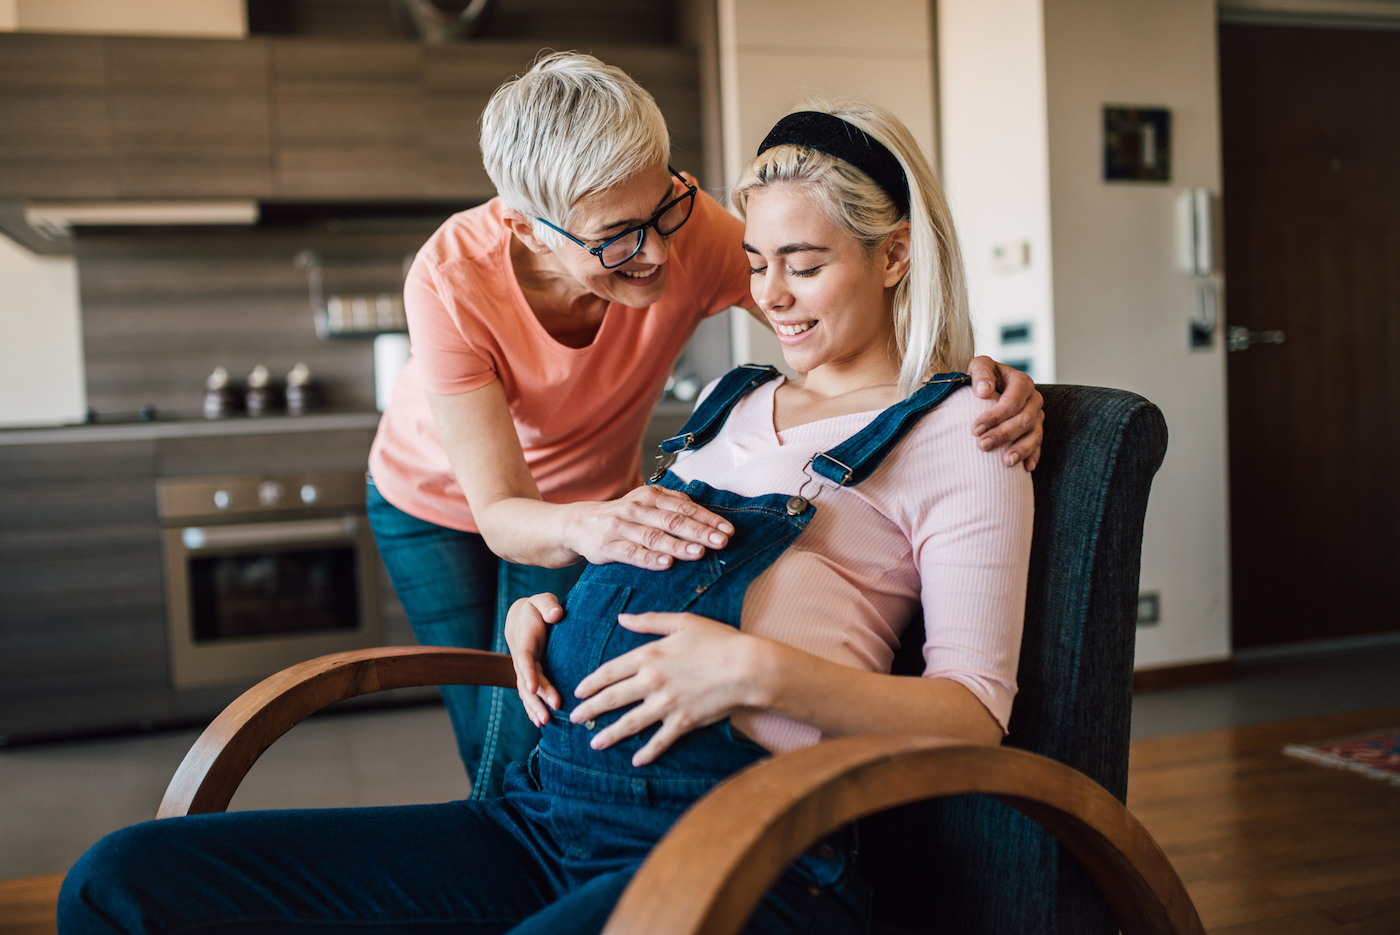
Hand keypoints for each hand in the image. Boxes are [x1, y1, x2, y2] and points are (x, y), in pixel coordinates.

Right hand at [504, 592, 564, 726]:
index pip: (525, 658)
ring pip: (527, 692)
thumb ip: (548, 605)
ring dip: (534, 708)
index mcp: (524, 640)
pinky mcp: (530, 675)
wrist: (523, 616)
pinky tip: (540, 724)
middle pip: (526, 681)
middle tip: (549, 714)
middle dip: (537, 698)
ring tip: (545, 723)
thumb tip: (556, 615)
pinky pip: (530, 694)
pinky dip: (533, 709)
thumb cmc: (537, 608)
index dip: (529, 673)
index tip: (534, 688)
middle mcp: (522, 658)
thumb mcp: (542, 600)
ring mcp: (525, 669)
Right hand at [566, 485, 734, 570]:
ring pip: (654, 537)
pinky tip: (666, 564)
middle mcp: (637, 509)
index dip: (708, 518)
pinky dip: (650, 559)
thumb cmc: (621, 516)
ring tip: (698, 553)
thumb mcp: (645, 503)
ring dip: (678, 545)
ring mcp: (622, 527)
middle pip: (673, 521)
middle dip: (700, 531)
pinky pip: (632, 553)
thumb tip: (704, 511)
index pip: (685, 507)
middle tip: (721, 542)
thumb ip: (672, 505)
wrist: (579, 524)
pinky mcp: (608, 546)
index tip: (728, 530)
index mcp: (651, 496)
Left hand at [571, 612, 760, 765]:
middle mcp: (652, 681)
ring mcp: (666, 704)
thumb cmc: (718, 640)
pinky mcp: (683, 721)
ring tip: (594, 743)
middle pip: (613, 699)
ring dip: (610, 734)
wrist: (747, 667)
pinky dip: (647, 752)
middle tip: (574, 718)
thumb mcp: (683, 622)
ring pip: (630, 723)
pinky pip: (660, 741)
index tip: (579, 691)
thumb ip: (649, 621)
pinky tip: (636, 760)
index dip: (592, 682)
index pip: (611, 671)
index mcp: (649, 654)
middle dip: (591, 710)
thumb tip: (622, 618)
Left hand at [966, 356, 1044, 470]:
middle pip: (1024, 420)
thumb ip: (981, 373)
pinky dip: (1032, 456)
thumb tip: (983, 391)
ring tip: (1006, 462)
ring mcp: (1037, 416)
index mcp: (1021, 382)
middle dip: (1003, 434)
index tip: (975, 429)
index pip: (1012, 402)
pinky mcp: (1036, 430)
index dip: (995, 416)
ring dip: (1020, 449)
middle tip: (983, 446)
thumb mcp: (979, 366)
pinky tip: (1025, 468)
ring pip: (1035, 435)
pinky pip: (1038, 445)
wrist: (989, 386)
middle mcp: (1033, 399)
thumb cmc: (983, 377)